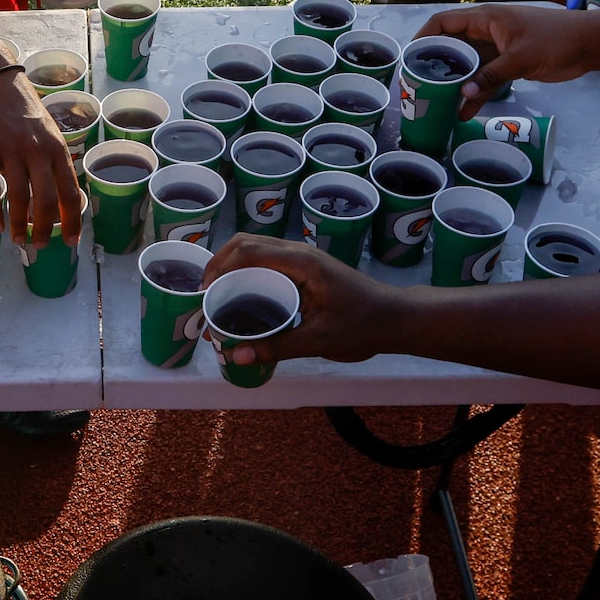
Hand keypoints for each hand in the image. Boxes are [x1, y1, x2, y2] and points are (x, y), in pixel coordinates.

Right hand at [0, 67, 81, 250]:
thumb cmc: (21, 108)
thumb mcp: (47, 131)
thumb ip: (52, 160)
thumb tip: (56, 196)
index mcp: (57, 148)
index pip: (70, 192)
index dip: (71, 220)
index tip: (70, 241)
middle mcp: (38, 151)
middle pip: (47, 200)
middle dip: (45, 229)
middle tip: (40, 246)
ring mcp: (11, 150)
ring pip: (20, 197)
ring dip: (20, 225)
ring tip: (18, 240)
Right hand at [197, 234, 401, 369]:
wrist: (396, 319)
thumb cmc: (362, 326)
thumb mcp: (318, 340)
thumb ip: (275, 347)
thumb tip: (235, 356)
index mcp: (302, 262)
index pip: (249, 251)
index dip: (220, 268)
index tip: (203, 293)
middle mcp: (300, 253)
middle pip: (248, 243)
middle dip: (220, 263)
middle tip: (204, 293)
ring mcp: (304, 258)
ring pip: (258, 249)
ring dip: (233, 265)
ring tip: (217, 294)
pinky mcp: (308, 268)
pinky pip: (270, 261)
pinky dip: (249, 271)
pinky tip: (244, 296)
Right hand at [420, 1, 592, 97]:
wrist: (587, 45)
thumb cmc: (554, 40)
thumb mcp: (520, 58)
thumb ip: (491, 76)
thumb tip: (463, 95)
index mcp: (485, 18)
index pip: (444, 23)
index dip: (424, 38)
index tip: (410, 58)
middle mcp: (486, 31)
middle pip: (452, 46)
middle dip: (435, 64)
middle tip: (418, 85)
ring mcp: (496, 48)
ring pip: (467, 65)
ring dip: (455, 83)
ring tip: (437, 103)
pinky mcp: (508, 63)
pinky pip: (484, 78)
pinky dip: (476, 92)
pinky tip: (465, 112)